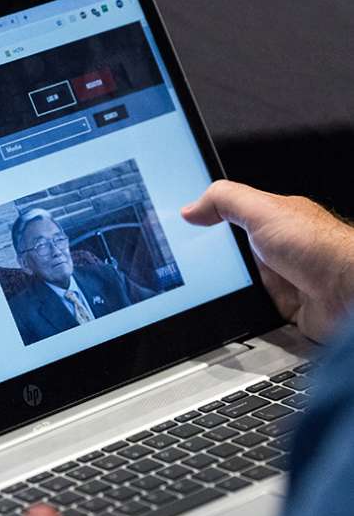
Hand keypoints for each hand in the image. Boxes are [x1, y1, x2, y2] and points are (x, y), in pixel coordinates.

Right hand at [181, 180, 353, 341]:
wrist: (351, 294)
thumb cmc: (321, 248)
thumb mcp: (264, 211)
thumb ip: (226, 201)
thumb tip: (191, 207)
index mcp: (269, 220)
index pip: (228, 217)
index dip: (204, 223)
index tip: (179, 231)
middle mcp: (274, 249)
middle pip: (228, 254)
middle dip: (209, 262)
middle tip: (188, 267)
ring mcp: (278, 280)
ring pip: (237, 285)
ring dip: (225, 290)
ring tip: (207, 291)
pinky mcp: (281, 309)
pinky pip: (251, 311)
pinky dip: (240, 314)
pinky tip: (231, 311)